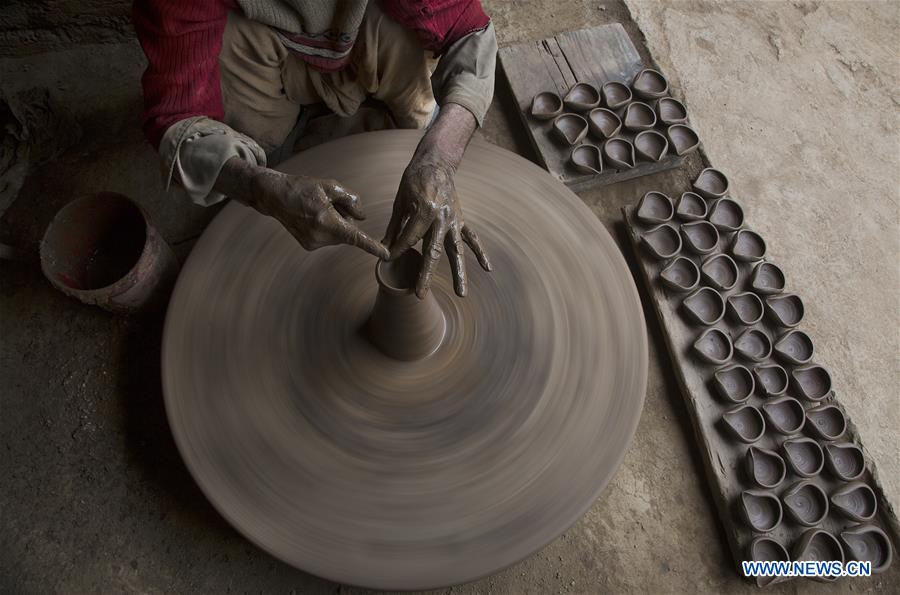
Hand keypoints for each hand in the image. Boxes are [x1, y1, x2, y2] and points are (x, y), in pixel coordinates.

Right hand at [216, 159, 387, 258]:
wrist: (275, 196)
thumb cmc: (303, 187)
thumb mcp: (330, 186)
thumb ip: (351, 200)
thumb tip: (362, 217)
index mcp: (327, 221)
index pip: (356, 237)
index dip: (373, 246)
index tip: (387, 254)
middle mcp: (320, 236)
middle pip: (348, 232)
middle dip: (345, 219)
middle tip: (328, 205)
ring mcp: (313, 244)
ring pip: (339, 236)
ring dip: (336, 224)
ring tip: (318, 210)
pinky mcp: (309, 246)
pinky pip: (329, 238)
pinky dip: (327, 228)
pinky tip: (313, 217)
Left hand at [382, 157, 490, 297]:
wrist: (436, 163)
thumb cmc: (414, 181)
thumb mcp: (400, 201)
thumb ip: (395, 226)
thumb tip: (385, 248)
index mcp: (424, 211)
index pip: (409, 238)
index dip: (397, 250)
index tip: (388, 260)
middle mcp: (441, 218)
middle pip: (433, 251)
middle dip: (425, 273)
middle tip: (420, 293)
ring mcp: (454, 220)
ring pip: (456, 250)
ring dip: (459, 272)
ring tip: (461, 293)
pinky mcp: (461, 219)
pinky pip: (471, 238)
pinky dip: (480, 252)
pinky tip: (487, 268)